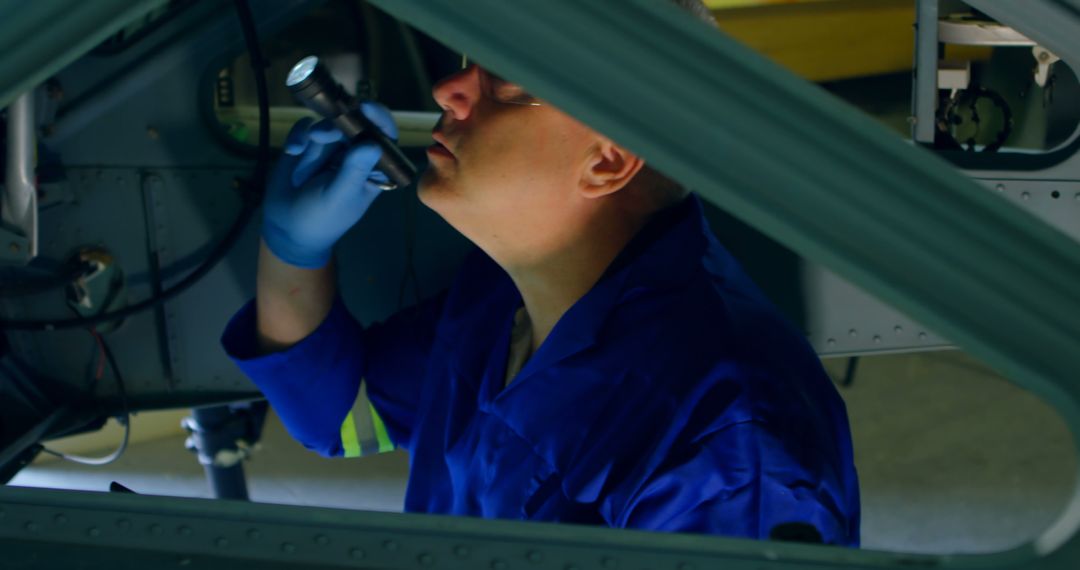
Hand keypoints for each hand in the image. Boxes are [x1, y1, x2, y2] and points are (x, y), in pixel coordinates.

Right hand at [261, 102, 397, 268]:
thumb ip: (353, 171)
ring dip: (314, 136)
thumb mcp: (339, 197)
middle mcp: (356, 153)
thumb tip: (372, 145)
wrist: (286, 226)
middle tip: (320, 135)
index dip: (379, 119)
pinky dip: (298, 136)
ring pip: (328, 122)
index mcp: (374, 168)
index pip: (385, 137)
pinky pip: (306, 126)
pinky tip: (292, 152)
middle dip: (338, 125)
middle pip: (355, 122)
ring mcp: (332, 146)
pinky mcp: (309, 143)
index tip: (366, 108)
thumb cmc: (322, 218)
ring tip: (300, 152)